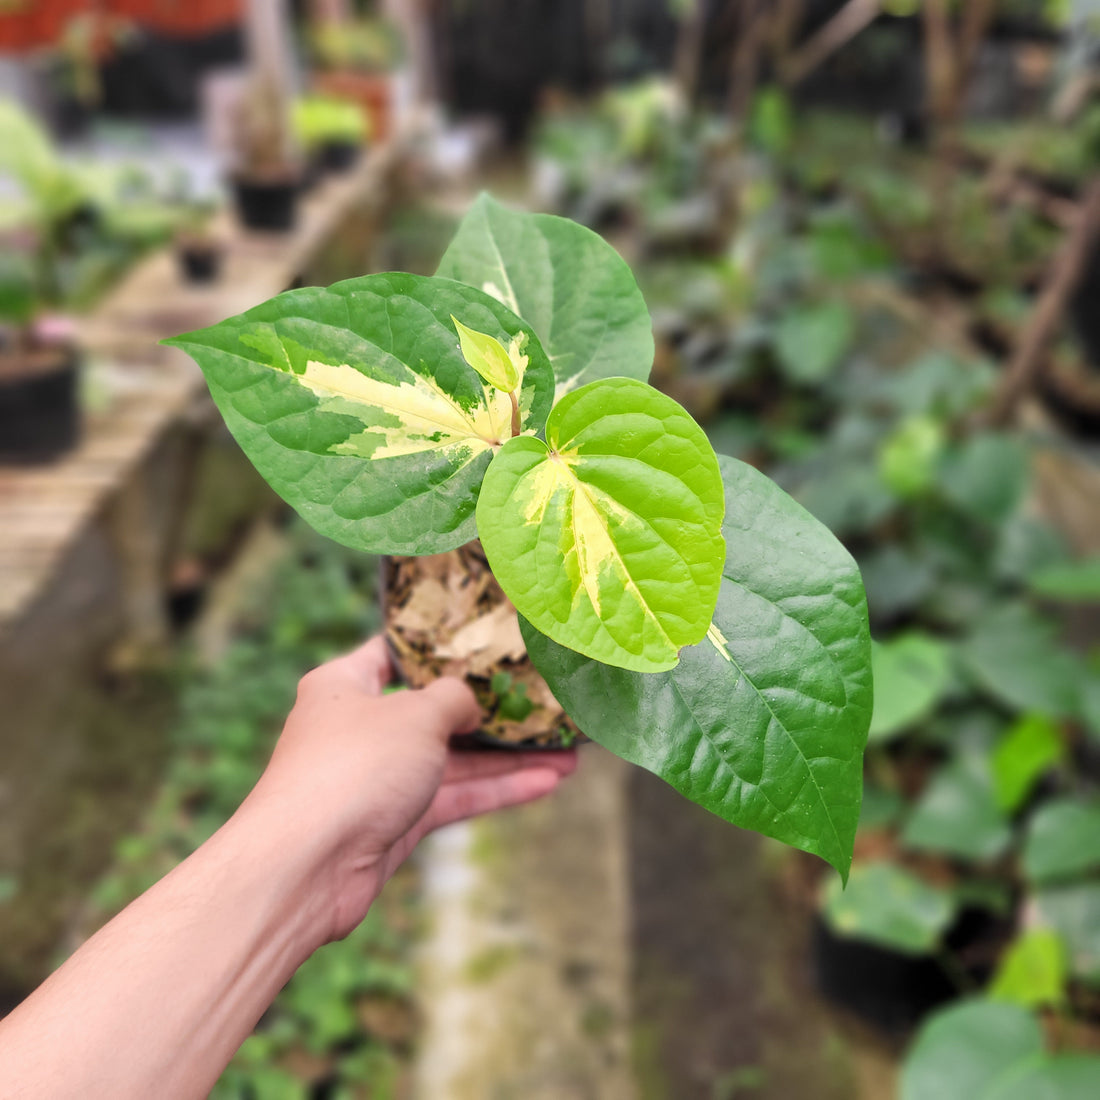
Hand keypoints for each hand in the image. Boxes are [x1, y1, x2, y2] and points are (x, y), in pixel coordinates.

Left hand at [241, 636, 576, 944]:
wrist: (306, 866)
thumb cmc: (353, 767)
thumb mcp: (416, 713)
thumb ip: (454, 699)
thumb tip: (469, 704)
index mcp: (344, 684)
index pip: (394, 652)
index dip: (438, 646)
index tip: (484, 641)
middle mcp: (360, 728)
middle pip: (435, 711)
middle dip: (493, 714)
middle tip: (544, 706)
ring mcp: (379, 777)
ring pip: (454, 760)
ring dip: (509, 758)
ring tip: (569, 753)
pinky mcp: (395, 822)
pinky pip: (454, 797)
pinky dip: (497, 790)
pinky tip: (547, 782)